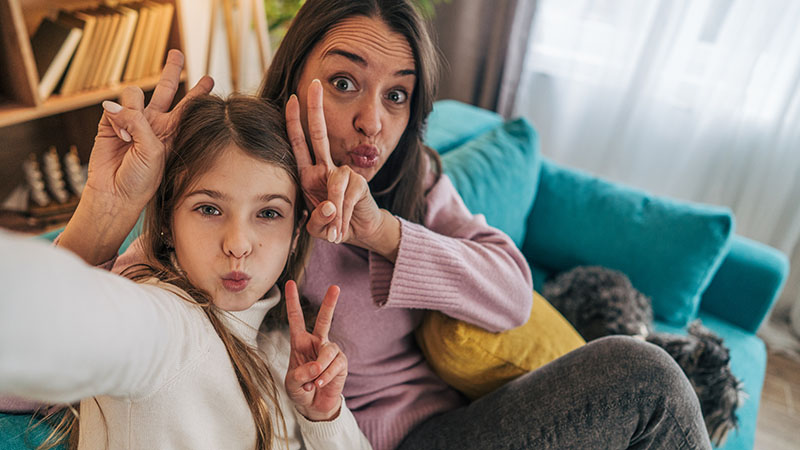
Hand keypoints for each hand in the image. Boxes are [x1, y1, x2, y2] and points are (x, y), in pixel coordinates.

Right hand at [87, 49, 213, 204]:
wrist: (115, 194)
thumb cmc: (141, 180)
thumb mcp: (153, 152)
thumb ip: (141, 124)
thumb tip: (115, 106)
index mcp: (172, 131)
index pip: (189, 106)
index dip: (199, 92)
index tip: (210, 78)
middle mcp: (155, 123)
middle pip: (166, 88)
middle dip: (172, 69)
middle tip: (177, 52)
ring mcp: (133, 121)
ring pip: (135, 94)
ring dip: (133, 109)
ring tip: (131, 135)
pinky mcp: (111, 122)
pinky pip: (115, 107)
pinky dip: (117, 118)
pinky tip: (120, 136)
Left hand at [284, 280, 346, 421]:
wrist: (315, 407)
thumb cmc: (300, 391)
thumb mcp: (292, 383)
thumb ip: (300, 374)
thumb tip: (317, 366)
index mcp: (300, 342)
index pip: (296, 319)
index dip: (293, 301)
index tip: (290, 283)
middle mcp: (317, 343)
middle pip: (324, 320)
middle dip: (330, 303)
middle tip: (335, 287)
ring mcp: (331, 352)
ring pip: (327, 351)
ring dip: (318, 368)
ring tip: (313, 382)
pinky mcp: (341, 364)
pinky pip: (335, 366)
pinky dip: (326, 376)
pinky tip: (320, 383)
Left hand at [285, 80, 396, 254]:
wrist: (358, 231)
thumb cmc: (332, 225)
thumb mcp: (317, 226)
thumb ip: (318, 219)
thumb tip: (331, 206)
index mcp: (308, 174)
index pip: (299, 143)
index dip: (294, 122)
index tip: (291, 99)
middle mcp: (325, 169)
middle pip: (319, 134)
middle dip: (317, 109)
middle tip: (315, 84)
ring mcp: (343, 174)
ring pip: (335, 184)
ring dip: (334, 211)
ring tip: (334, 233)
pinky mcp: (359, 183)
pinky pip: (347, 196)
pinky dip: (343, 215)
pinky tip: (342, 228)